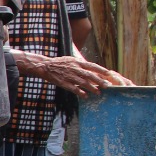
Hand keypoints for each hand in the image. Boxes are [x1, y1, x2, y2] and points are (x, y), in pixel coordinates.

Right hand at [15, 51, 130, 95]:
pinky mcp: (64, 83)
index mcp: (77, 62)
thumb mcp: (72, 60)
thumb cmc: (60, 63)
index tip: (110, 74)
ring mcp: (69, 76)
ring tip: (98, 92)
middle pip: (90, 75)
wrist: (46, 66)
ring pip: (83, 83)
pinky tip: (85, 96)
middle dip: (99, 81)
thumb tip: (93, 68)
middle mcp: (75, 69)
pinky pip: (73, 88)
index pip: (92, 66)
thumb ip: (81, 64)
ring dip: (91, 88)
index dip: (101, 70)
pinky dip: (80, 92)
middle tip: (107, 86)